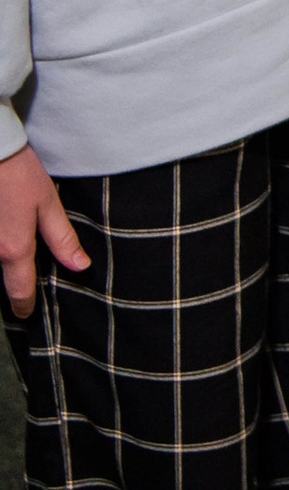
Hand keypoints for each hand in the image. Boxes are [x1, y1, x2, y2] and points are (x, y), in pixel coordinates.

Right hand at [0, 143, 86, 319]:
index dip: (24, 306)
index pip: (19, 291)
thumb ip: (62, 238)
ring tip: (19, 265)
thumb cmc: (18, 174)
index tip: (26, 315)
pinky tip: (6, 231)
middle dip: (12, 285)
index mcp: (14, 249)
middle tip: (24, 290)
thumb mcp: (48, 204)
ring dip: (3, 266)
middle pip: (1, 278)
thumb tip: (80, 266)